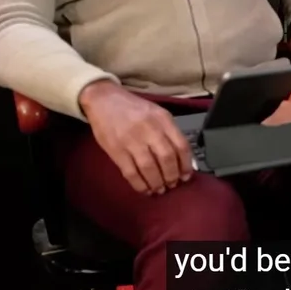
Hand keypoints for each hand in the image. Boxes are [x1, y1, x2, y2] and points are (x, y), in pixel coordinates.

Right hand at [79, 80, 193, 195]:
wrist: (104, 100)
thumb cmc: (133, 108)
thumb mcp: (157, 113)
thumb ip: (170, 132)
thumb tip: (183, 158)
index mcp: (163, 119)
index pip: (181, 145)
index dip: (185, 165)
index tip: (186, 176)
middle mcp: (149, 129)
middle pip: (166, 158)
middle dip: (172, 176)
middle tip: (172, 185)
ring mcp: (131, 140)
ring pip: (149, 168)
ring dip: (157, 182)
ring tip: (160, 189)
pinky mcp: (115, 150)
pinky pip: (130, 172)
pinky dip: (139, 184)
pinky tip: (144, 189)